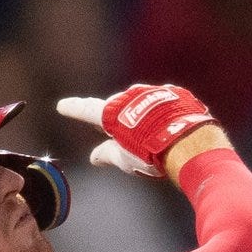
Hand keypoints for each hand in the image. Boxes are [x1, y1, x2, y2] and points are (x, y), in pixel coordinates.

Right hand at [55, 84, 217, 179]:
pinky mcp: (174, 93)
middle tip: (126, 137)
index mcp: (113, 113)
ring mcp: (153, 92)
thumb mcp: (124, 159)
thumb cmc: (151, 154)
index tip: (63, 106)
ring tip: (157, 138)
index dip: (74, 109)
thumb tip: (95, 157)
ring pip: (143, 104)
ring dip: (145, 117)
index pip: (87, 110)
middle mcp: (131, 96)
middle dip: (120, 120)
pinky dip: (163, 114)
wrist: (188, 140)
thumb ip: (107, 155)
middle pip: (119, 108)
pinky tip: (172, 129)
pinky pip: (164, 103)